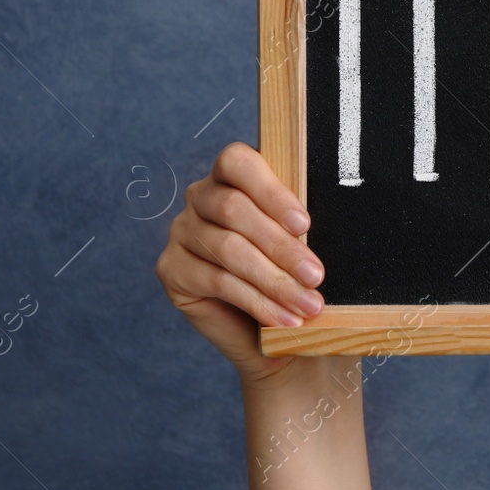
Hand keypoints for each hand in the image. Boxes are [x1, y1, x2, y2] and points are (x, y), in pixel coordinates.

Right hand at [155, 142, 325, 384]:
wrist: (262, 327)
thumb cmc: (287, 272)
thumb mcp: (297, 241)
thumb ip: (298, 225)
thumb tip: (318, 229)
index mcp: (232, 177)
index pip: (237, 163)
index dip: (270, 191)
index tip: (303, 223)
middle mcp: (201, 197)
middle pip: (235, 210)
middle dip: (281, 246)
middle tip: (315, 276)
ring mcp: (182, 231)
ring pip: (229, 249)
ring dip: (274, 281)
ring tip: (307, 303)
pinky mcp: (170, 268)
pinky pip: (217, 281)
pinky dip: (256, 301)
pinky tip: (283, 317)